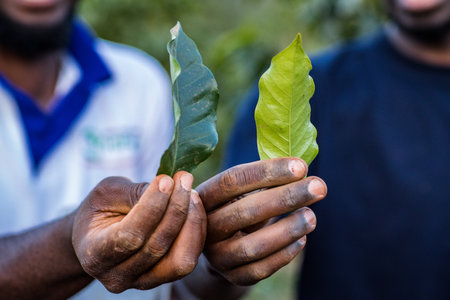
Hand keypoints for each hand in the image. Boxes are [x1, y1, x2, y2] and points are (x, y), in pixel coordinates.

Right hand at [72, 172, 205, 292]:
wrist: (96, 236)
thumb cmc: (100, 209)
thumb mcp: (106, 193)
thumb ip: (133, 193)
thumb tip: (169, 188)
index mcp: (95, 255)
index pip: (130, 236)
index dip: (152, 206)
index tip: (166, 179)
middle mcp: (117, 277)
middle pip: (158, 246)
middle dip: (176, 208)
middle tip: (184, 179)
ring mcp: (142, 283)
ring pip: (180, 260)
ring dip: (191, 222)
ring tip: (191, 193)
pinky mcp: (164, 279)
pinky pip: (188, 258)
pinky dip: (196, 231)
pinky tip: (193, 206)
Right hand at [197, 157, 325, 284]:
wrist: (222, 248)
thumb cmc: (239, 208)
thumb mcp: (242, 192)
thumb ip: (265, 180)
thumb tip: (302, 166)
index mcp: (204, 196)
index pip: (232, 180)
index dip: (266, 172)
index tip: (301, 166)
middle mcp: (205, 227)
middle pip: (244, 211)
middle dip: (286, 197)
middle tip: (319, 187)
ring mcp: (216, 255)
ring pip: (253, 246)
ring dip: (288, 230)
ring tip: (312, 217)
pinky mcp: (232, 276)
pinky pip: (260, 269)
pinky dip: (284, 254)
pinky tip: (302, 240)